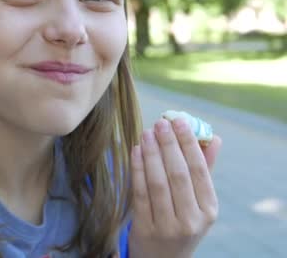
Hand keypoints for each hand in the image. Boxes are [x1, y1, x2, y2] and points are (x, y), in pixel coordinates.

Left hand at [128, 117, 221, 257]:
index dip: (189, 143)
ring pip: (158, 182)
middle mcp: (191, 220)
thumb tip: (214, 138)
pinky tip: (135, 151)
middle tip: (160, 122)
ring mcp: (167, 226)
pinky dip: (137, 169)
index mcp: (209, 210)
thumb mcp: (198, 202)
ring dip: (151, 154)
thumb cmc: (182, 221)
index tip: (179, 121)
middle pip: (178, 174)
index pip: (199, 170)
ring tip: (146, 133)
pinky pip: (140, 193)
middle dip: (169, 145)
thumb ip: (204, 170)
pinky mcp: (145, 229)